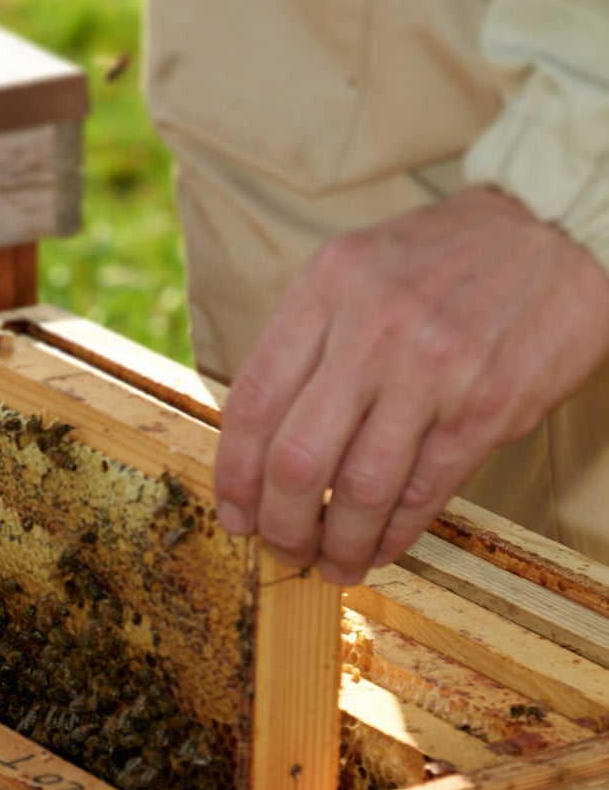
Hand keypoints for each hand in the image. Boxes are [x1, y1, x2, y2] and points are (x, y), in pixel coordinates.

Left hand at [214, 185, 608, 584]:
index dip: (232, 475)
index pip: (251, 403)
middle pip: (295, 459)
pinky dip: (394, 532)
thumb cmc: (442, 259)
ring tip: (332, 563)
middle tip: (281, 548)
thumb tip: (258, 441)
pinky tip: (380, 548)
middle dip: (279, 523)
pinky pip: (423, 490)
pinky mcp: (487, 405)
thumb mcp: (353, 271)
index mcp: (323, 290)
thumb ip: (305, 342)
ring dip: (338, 542)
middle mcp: (370, 329)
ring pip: (359, 487)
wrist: (557, 227)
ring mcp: (431, 369)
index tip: (234, 513)